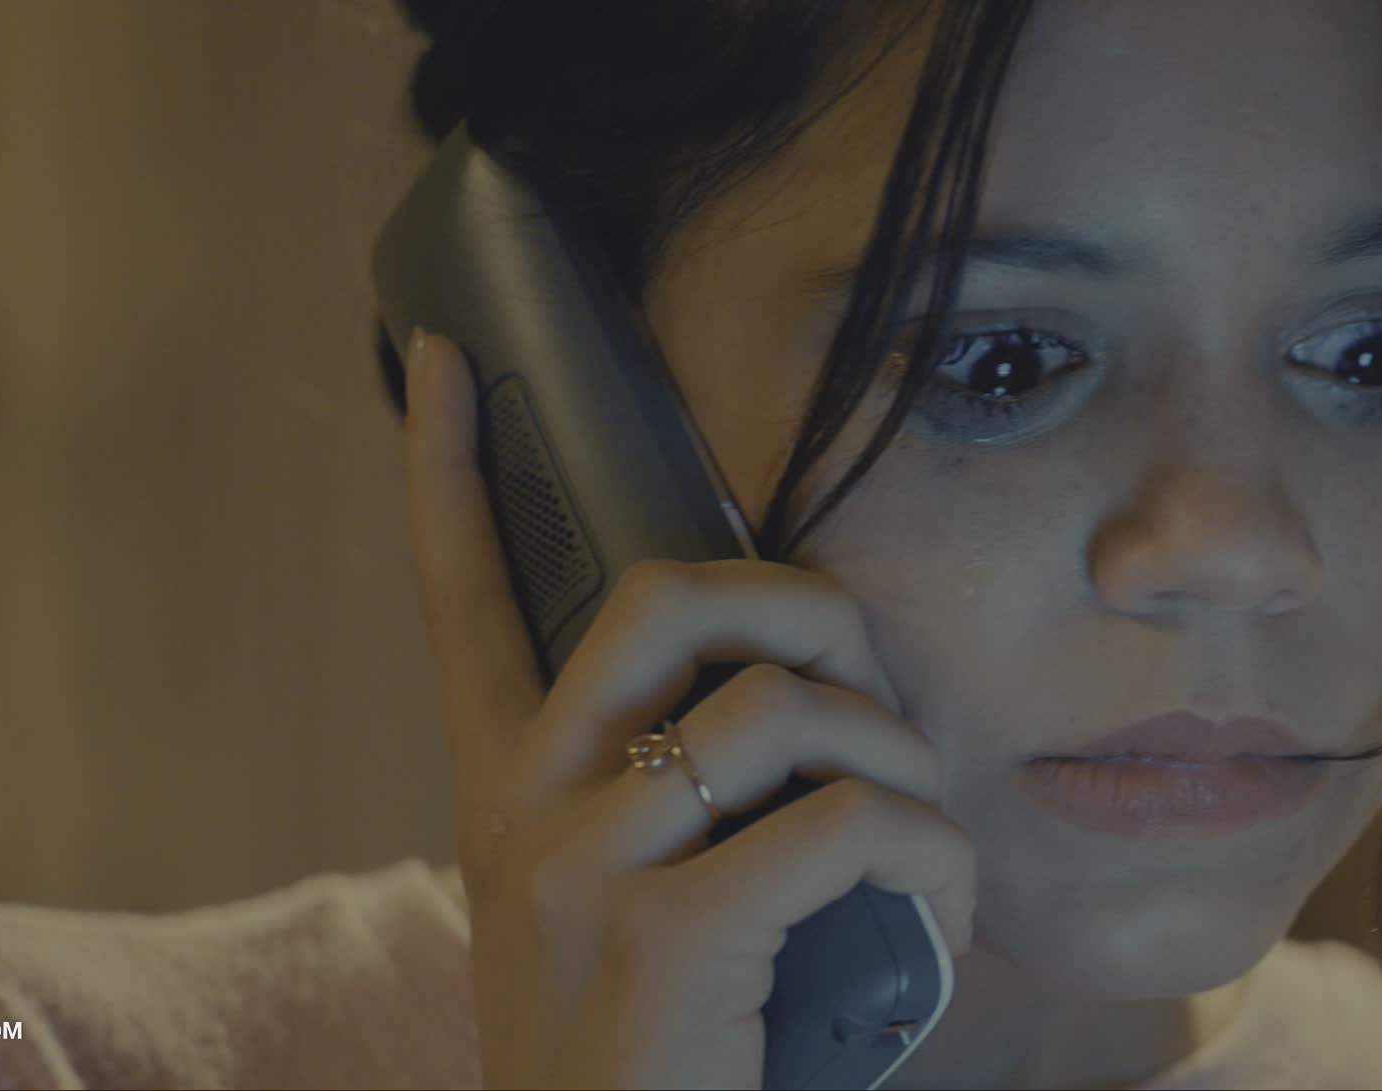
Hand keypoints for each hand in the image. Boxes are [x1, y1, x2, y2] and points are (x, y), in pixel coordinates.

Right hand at [400, 328, 975, 1089]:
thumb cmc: (652, 1053)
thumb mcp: (619, 911)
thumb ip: (662, 798)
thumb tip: (788, 696)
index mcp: (507, 794)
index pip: (460, 597)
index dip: (447, 467)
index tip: (446, 359)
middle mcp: (523, 811)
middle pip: (661, 596)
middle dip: (797, 599)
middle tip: (852, 668)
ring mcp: (586, 871)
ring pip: (780, 708)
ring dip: (896, 759)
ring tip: (915, 838)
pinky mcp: (667, 940)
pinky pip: (849, 821)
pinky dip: (930, 854)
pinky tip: (935, 907)